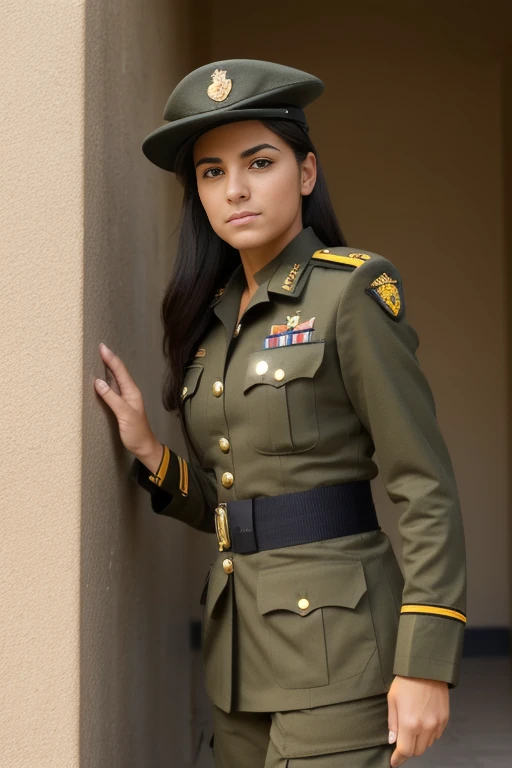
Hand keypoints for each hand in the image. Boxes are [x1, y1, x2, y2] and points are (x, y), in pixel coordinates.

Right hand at [94, 342, 160, 460]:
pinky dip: (107, 381)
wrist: (144, 447)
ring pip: (116, 379)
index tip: (102, 347)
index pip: (120, 371)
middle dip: (109, 359)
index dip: (111, 358)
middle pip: (118, 372)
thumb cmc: (136, 433)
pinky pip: (113, 389)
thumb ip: (112, 398)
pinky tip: (101, 379)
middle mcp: (129, 392)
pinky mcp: (121, 405)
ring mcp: (126, 398)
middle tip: (100, 348)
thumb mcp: (124, 415)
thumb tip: (98, 382)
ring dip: (108, 368)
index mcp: (132, 392)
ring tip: (99, 358)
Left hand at [387, 675, 448, 765]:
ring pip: (428, 744)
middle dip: (408, 749)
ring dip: (419, 742)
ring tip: (412, 726)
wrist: (426, 668)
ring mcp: (437, 724)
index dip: (398, 759)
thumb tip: (392, 740)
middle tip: (401, 741)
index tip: (393, 762)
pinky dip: (429, 734)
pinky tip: (423, 721)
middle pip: (417, 751)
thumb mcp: (392, 700)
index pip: (405, 751)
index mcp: (409, 723)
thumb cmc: (406, 681)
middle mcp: (425, 727)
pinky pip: (436, 735)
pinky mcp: (445, 719)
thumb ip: (392, 723)